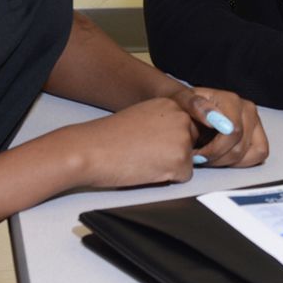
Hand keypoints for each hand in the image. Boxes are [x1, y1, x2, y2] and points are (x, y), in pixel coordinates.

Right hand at [60, 96, 197, 188]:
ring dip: (170, 166)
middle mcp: (181, 116)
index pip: (187, 126)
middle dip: (175, 152)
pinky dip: (167, 179)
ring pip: (188, 161)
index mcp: (171, 103)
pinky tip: (146, 170)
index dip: (171, 140)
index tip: (153, 143)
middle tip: (146, 154)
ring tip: (144, 160)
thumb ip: (164, 123)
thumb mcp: (143, 117)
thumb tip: (177, 138)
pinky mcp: (180, 160)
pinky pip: (184, 177)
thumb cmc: (109, 137)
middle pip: (192, 143)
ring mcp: (182, 138)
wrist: (90, 149)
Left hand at [173, 87, 268, 167]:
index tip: (197, 154)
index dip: (214, 150)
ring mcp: (255, 122)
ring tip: (208, 156)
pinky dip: (241, 162)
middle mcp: (247, 109)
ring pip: (251, 154)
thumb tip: (212, 118)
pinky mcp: (258, 134)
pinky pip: (259, 155)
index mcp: (231, 100)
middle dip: (217, 159)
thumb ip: (194, 105)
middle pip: (239, 147)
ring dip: (227, 162)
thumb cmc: (184, 105)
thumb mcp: (181, 100)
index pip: (233, 133)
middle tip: (199, 158)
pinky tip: (222, 156)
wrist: (188, 107)